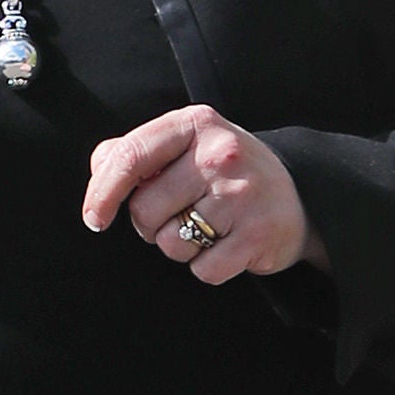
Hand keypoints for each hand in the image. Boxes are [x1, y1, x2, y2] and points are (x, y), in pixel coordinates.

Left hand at [84, 105, 327, 282]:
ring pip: (171, 244)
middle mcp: (220, 153)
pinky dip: (208, 267)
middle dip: (150, 225)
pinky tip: (228, 247)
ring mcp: (242, 194)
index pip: (130, 156)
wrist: (300, 196)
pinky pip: (203, 270)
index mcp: (196, 124)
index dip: (102, 193)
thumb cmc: (224, 173)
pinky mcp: (258, 234)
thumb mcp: (186, 145)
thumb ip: (137, 151)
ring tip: (208, 229)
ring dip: (180, 248)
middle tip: (180, 215)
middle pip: (144, 210)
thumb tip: (100, 169)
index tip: (95, 218)